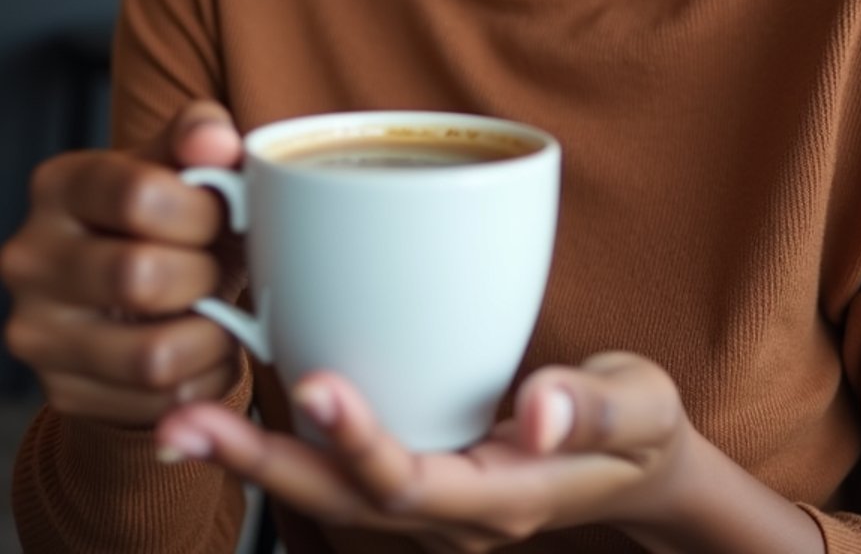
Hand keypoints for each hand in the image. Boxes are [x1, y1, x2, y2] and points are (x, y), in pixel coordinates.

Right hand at [0, 101, 245, 425]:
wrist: (141, 297)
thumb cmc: (172, 218)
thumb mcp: (185, 165)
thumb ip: (202, 136)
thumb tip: (216, 140)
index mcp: (61, 185)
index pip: (138, 194)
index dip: (201, 209)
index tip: (221, 214)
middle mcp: (30, 257)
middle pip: (139, 277)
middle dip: (204, 274)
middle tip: (216, 267)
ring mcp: (38, 331)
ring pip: (153, 355)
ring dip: (212, 335)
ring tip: (217, 310)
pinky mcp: (62, 391)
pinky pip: (161, 400)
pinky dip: (207, 376)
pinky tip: (206, 347)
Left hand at [156, 352, 694, 552]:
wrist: (640, 469)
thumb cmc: (639, 429)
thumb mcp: (641, 409)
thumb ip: (594, 408)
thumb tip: (538, 408)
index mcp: (502, 498)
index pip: (412, 483)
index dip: (360, 441)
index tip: (314, 382)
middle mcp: (451, 518)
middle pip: (342, 503)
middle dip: (262, 465)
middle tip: (184, 423)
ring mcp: (429, 507)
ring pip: (328, 496)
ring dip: (255, 461)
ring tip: (179, 423)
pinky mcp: (416, 481)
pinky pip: (339, 479)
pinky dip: (285, 451)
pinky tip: (237, 413)